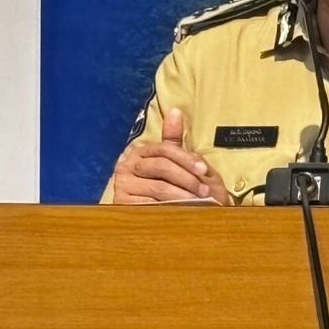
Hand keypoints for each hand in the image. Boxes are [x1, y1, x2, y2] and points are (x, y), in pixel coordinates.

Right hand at [109, 108, 231, 204]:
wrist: (146, 217)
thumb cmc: (165, 185)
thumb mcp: (170, 161)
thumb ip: (172, 138)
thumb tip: (175, 111)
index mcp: (139, 152)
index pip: (165, 149)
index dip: (186, 158)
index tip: (204, 170)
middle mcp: (126, 165)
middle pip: (162, 167)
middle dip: (188, 179)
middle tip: (206, 190)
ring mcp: (123, 185)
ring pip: (159, 188)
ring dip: (184, 195)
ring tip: (201, 202)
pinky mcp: (122, 205)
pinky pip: (151, 206)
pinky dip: (171, 209)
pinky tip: (184, 213)